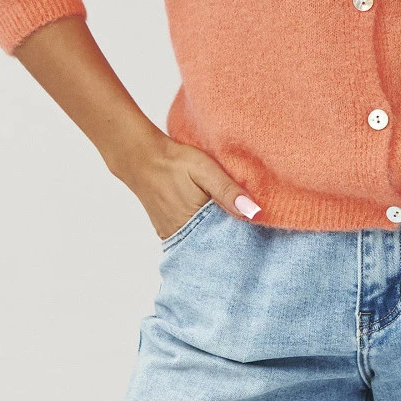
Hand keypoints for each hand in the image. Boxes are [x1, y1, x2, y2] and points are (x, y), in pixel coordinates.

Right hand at [117, 134, 262, 239]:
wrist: (142, 157)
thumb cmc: (174, 162)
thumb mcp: (205, 170)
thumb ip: (228, 191)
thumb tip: (253, 212)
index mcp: (195, 223)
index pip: (226, 240)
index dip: (243, 235)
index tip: (258, 230)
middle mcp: (182, 234)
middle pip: (214, 243)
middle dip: (230, 237)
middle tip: (247, 227)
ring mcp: (173, 234)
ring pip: (202, 241)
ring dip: (216, 234)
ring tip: (230, 223)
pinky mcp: (167, 229)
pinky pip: (190, 236)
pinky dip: (201, 231)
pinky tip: (211, 219)